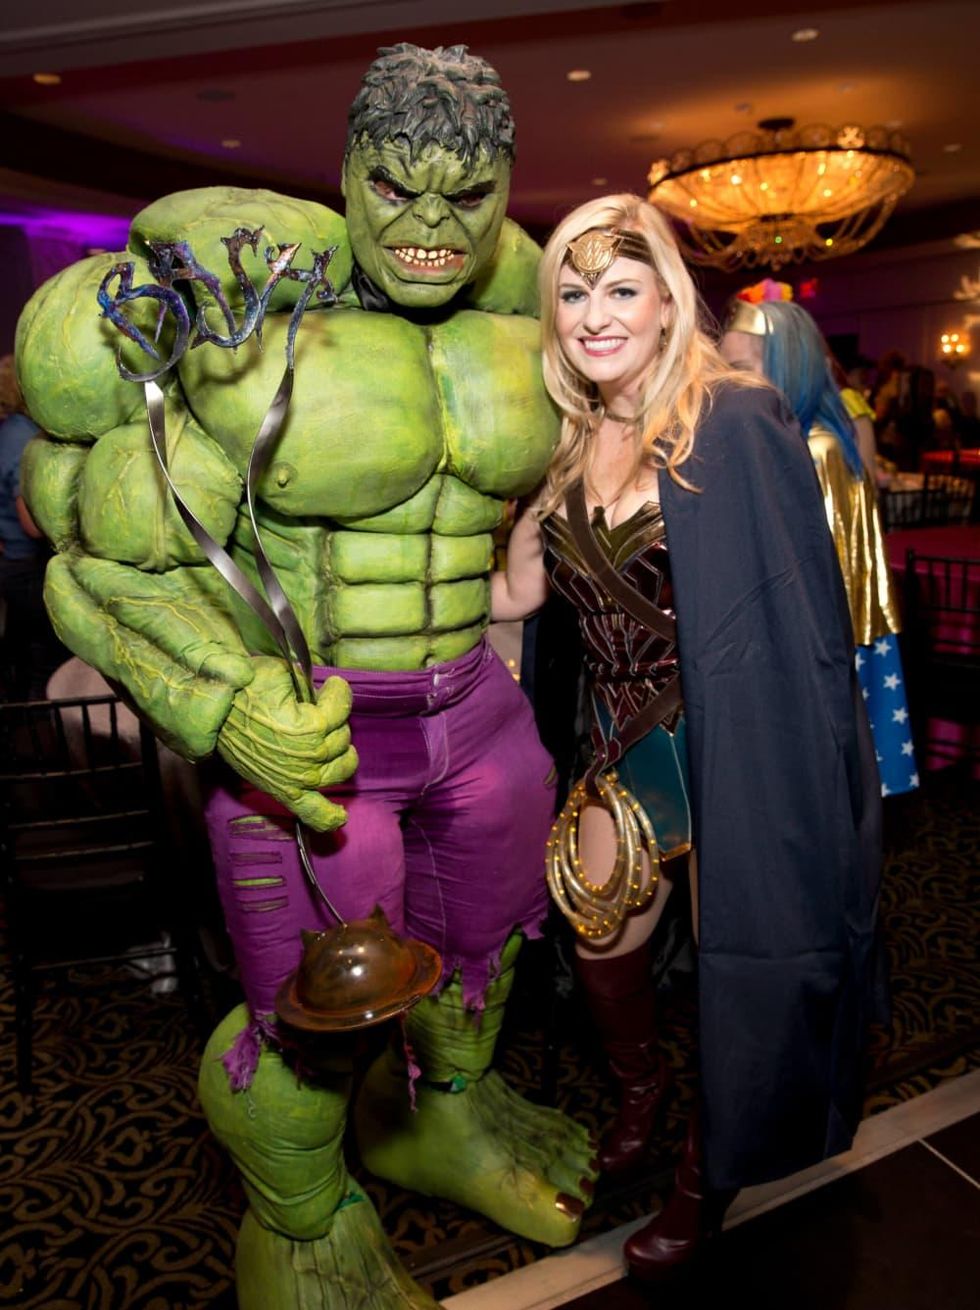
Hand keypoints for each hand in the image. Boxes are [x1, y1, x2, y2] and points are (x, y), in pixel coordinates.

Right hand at [217, 656, 357, 830]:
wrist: (215, 715)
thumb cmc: (247, 691)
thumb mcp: (282, 674)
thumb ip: (311, 683)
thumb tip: (326, 688)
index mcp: (311, 729)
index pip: (342, 708)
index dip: (337, 691)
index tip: (330, 684)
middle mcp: (310, 758)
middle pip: (342, 736)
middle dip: (334, 719)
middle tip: (314, 709)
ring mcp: (301, 779)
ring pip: (342, 766)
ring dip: (339, 753)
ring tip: (325, 739)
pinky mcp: (286, 792)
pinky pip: (314, 813)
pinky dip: (329, 817)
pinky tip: (340, 817)